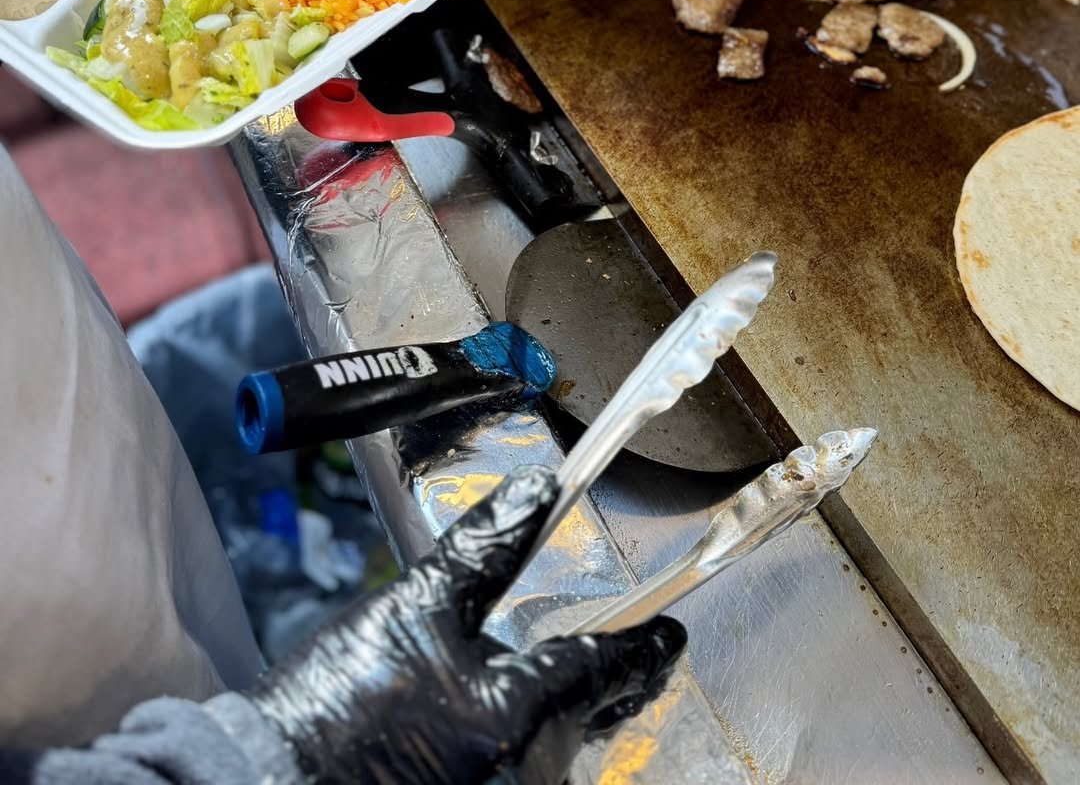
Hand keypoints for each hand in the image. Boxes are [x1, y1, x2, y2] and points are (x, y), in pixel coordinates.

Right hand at [252, 464, 685, 784]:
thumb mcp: (414, 606)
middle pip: (585, 721)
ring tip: (547, 682)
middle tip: (624, 656)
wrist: (266, 781)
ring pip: (554, 752)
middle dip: (602, 685)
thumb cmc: (337, 702)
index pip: (604, 671)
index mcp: (520, 715)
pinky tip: (493, 725)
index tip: (669, 636)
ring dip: (558, 716)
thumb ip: (485, 550)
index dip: (643, 649)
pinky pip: (520, 774)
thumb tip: (537, 492)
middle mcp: (525, 773)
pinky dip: (521, 745)